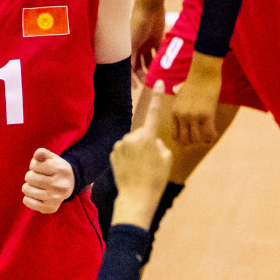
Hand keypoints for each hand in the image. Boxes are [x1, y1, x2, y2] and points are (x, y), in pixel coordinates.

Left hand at [23, 148, 74, 212]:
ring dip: (28, 186)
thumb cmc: (56, 169)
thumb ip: (43, 153)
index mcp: (60, 170)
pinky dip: (28, 198)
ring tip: (37, 186)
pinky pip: (27, 201)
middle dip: (31, 176)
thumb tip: (38, 155)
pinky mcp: (50, 208)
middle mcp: (60, 185)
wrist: (70, 184)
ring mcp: (55, 198)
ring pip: (26, 189)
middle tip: (40, 178)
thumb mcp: (52, 158)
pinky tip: (36, 195)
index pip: (34, 165)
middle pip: (29, 177)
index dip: (34, 166)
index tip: (42, 168)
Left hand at [108, 83, 172, 227]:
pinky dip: (128, 158)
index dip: (157, 97)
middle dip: (147, 143)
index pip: (154, 112)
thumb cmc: (156, 179)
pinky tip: (132, 170)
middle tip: (151, 162)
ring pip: (132, 142)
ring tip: (141, 168)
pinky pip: (124, 150)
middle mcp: (131, 137)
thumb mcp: (167, 159)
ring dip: (137, 151)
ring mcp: (120, 145)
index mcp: (148, 137)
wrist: (136, 197)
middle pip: (143, 134)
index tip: (159, 83)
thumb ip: (159, 144)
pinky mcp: (112, 154)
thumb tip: (150, 141)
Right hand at [130, 0, 166, 81]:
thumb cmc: (138, 22)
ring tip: (160, 78)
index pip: (128, 66)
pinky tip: (167, 68)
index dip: (131, 77)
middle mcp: (137, 47)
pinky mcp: (158, 39)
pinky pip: (160, 52)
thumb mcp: (133, 42)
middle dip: (144, 75)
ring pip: (150, 61)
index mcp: (128, 48)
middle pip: (140, 65)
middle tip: (150, 83)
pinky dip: (163, 60)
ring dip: (154, 69)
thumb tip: (129, 72)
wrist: (150, 6)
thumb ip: (131, 57)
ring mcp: (147, 43)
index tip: (135, 88)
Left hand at [172, 52, 222, 145]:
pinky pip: (209, 134)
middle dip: (192, 144)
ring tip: (208, 139)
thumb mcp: (181, 88)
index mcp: (175, 111)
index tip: (191, 140)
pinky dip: (212, 138)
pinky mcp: (206, 115)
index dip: (183, 140)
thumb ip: (178, 93)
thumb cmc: (194, 78)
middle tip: (200, 143)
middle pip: (184, 140)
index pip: (175, 134)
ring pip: (196, 140)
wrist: (203, 72)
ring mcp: (193, 116)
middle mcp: (182, 116)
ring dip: (203, 142)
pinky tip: (215, 135)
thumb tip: (176, 89)